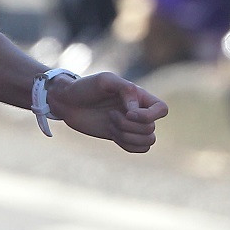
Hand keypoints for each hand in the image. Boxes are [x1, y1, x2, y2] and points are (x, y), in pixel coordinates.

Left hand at [48, 72, 168, 152]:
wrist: (67, 102)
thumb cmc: (86, 87)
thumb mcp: (105, 81)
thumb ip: (125, 89)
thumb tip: (135, 109)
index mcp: (139, 96)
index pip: (162, 109)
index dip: (149, 116)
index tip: (128, 112)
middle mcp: (138, 111)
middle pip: (151, 128)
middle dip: (129, 126)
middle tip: (110, 114)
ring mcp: (130, 126)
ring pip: (148, 141)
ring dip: (127, 136)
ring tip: (110, 124)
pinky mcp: (120, 137)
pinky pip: (138, 149)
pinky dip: (126, 144)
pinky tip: (111, 133)